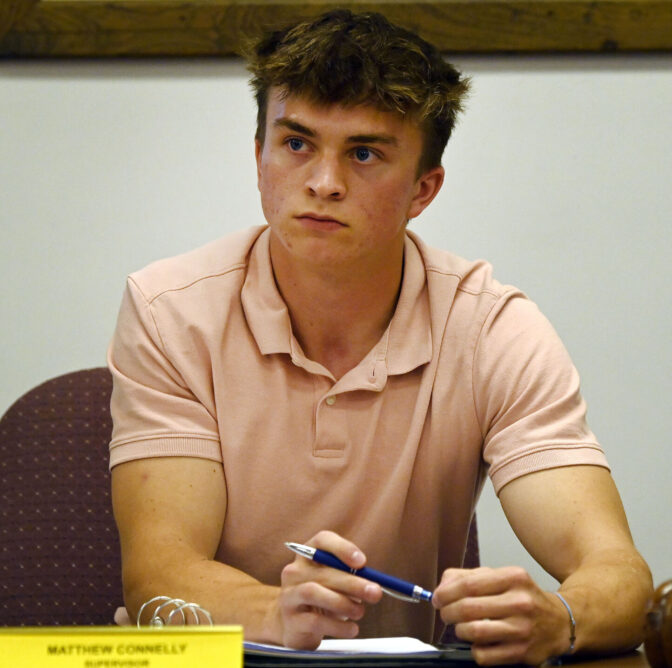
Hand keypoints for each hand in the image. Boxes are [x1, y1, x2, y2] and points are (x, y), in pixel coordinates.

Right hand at [275, 530, 382, 648]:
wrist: (295, 625)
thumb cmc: (324, 597)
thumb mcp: (336, 582)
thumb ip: (352, 578)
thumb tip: (373, 586)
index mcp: (308, 555)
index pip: (322, 540)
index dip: (343, 548)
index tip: (362, 562)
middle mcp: (294, 571)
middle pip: (323, 571)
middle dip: (352, 582)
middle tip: (375, 593)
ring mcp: (289, 595)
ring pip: (314, 592)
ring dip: (343, 603)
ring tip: (360, 612)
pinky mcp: (291, 620)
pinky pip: (315, 621)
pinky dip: (338, 626)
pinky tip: (352, 629)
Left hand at [432, 567, 570, 664]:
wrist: (560, 623)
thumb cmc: (523, 598)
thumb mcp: (501, 577)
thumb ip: (468, 576)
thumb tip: (442, 587)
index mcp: (513, 577)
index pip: (468, 584)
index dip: (446, 592)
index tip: (437, 598)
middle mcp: (520, 602)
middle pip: (468, 608)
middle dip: (448, 612)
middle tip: (445, 613)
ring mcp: (522, 629)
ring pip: (474, 632)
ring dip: (459, 631)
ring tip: (461, 627)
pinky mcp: (522, 653)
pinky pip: (484, 655)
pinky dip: (474, 649)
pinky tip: (479, 642)